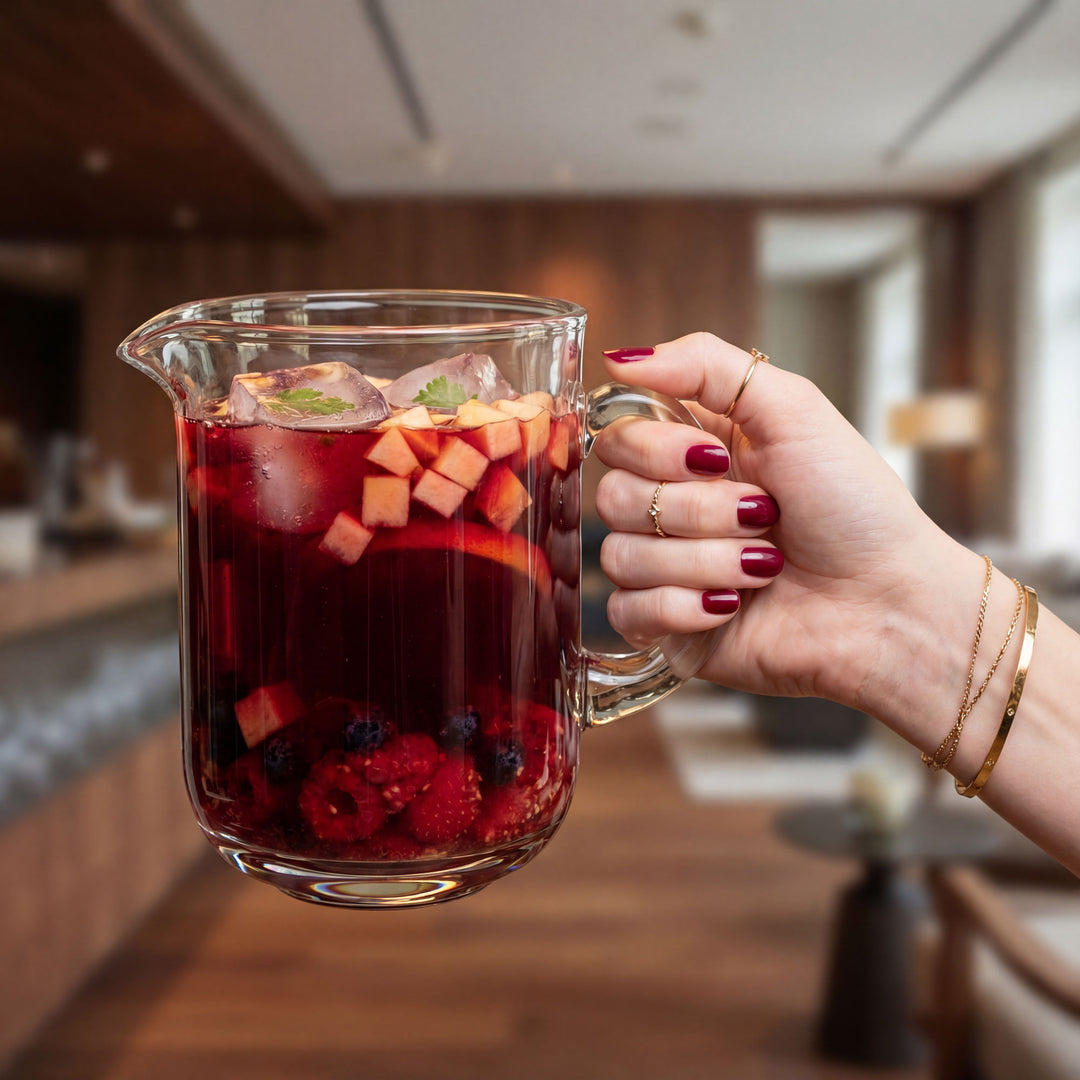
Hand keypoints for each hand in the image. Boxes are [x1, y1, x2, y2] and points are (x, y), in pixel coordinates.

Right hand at [594, 333, 975, 708]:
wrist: (889, 602)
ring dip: (705, 561)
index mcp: (693, 453)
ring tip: (765, 566)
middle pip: (614, 498)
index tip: (717, 459)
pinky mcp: (669, 628)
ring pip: (622, 557)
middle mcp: (673, 508)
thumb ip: (704, 365)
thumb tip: (622, 358)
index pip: (617, 438)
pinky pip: (628, 611)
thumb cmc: (857, 508)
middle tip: (762, 515)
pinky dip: (683, 608)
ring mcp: (667, 571)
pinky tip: (732, 607)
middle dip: (697, 510)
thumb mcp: (793, 410)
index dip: (655, 450)